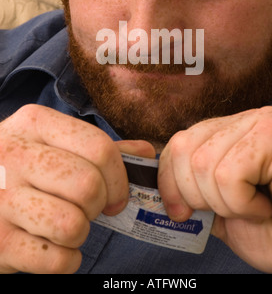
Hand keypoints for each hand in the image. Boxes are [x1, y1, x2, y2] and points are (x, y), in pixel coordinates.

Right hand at [0, 104, 154, 273]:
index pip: (99, 147)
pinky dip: (65, 260)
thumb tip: (146, 153)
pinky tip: (49, 246)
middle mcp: (13, 155)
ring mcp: (0, 199)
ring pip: (73, 224)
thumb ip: (98, 148)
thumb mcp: (51, 144)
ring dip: (79, 233)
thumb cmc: (23, 170)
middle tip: (88, 208)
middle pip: (89, 185)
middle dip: (99, 204)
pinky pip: (57, 260)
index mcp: (34, 122)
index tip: (116, 194)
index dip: (119, 177)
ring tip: (64, 224)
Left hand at [158, 106, 271, 272]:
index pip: (178, 142)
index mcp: (229, 132)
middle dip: (196, 195)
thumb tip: (157, 189)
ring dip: (225, 203)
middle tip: (229, 211)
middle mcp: (244, 120)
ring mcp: (260, 123)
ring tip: (255, 207)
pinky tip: (268, 204)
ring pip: (204, 165)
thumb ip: (192, 192)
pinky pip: (229, 175)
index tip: (180, 211)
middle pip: (184, 150)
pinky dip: (243, 204)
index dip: (169, 180)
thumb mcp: (221, 210)